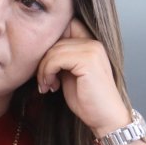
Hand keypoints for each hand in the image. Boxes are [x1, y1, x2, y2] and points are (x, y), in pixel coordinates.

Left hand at [36, 19, 130, 134]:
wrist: (106, 119)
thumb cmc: (88, 100)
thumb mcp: (70, 74)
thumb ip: (61, 59)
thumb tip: (40, 51)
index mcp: (91, 44)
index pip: (66, 26)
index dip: (52, 41)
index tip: (46, 65)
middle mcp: (93, 43)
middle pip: (55, 40)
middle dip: (43, 61)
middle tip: (44, 81)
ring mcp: (92, 50)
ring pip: (53, 50)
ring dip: (43, 70)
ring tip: (46, 85)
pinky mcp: (88, 61)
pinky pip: (56, 59)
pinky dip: (47, 73)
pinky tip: (51, 87)